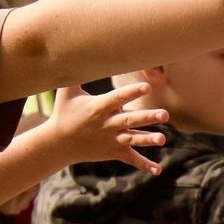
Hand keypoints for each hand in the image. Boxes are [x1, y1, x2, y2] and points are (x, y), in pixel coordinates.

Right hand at [40, 83, 170, 176]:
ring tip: (163, 139)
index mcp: (98, 108)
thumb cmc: (63, 113)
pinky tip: (158, 170)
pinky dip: (144, 165)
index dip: (132, 92)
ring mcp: (112, 140)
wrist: (58, 144)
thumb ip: (75, 74)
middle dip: (147, 117)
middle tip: (165, 114)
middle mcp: (107, 124)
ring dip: (148, 140)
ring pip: (133, 139)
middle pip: (130, 120)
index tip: (147, 86)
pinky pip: (131, 159)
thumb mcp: (67, 93)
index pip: (117, 98)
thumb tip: (75, 52)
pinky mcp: (114, 152)